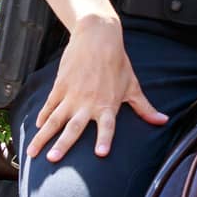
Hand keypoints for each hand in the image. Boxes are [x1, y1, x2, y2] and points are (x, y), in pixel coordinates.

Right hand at [26, 15, 164, 161]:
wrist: (98, 37)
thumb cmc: (118, 62)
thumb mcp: (133, 86)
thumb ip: (145, 108)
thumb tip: (163, 121)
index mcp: (108, 104)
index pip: (108, 126)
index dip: (105, 139)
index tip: (100, 154)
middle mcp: (88, 103)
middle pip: (74, 127)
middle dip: (63, 144)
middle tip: (53, 159)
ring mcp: (71, 95)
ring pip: (54, 119)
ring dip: (43, 137)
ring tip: (33, 153)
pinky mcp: (60, 86)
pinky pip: (49, 105)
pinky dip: (42, 116)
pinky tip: (37, 127)